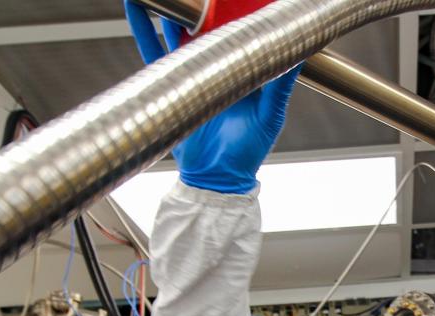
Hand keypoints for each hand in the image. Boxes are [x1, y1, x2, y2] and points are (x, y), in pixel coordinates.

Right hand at [125, 1, 301, 193]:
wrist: (215, 180)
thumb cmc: (247, 151)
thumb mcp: (269, 115)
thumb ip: (280, 85)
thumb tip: (300, 53)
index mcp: (244, 68)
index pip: (240, 29)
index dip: (237, 8)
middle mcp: (217, 65)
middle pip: (207, 24)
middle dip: (202, 3)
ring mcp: (192, 71)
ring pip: (178, 31)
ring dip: (171, 9)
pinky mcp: (169, 82)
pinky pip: (152, 51)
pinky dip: (143, 28)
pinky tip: (134, 6)